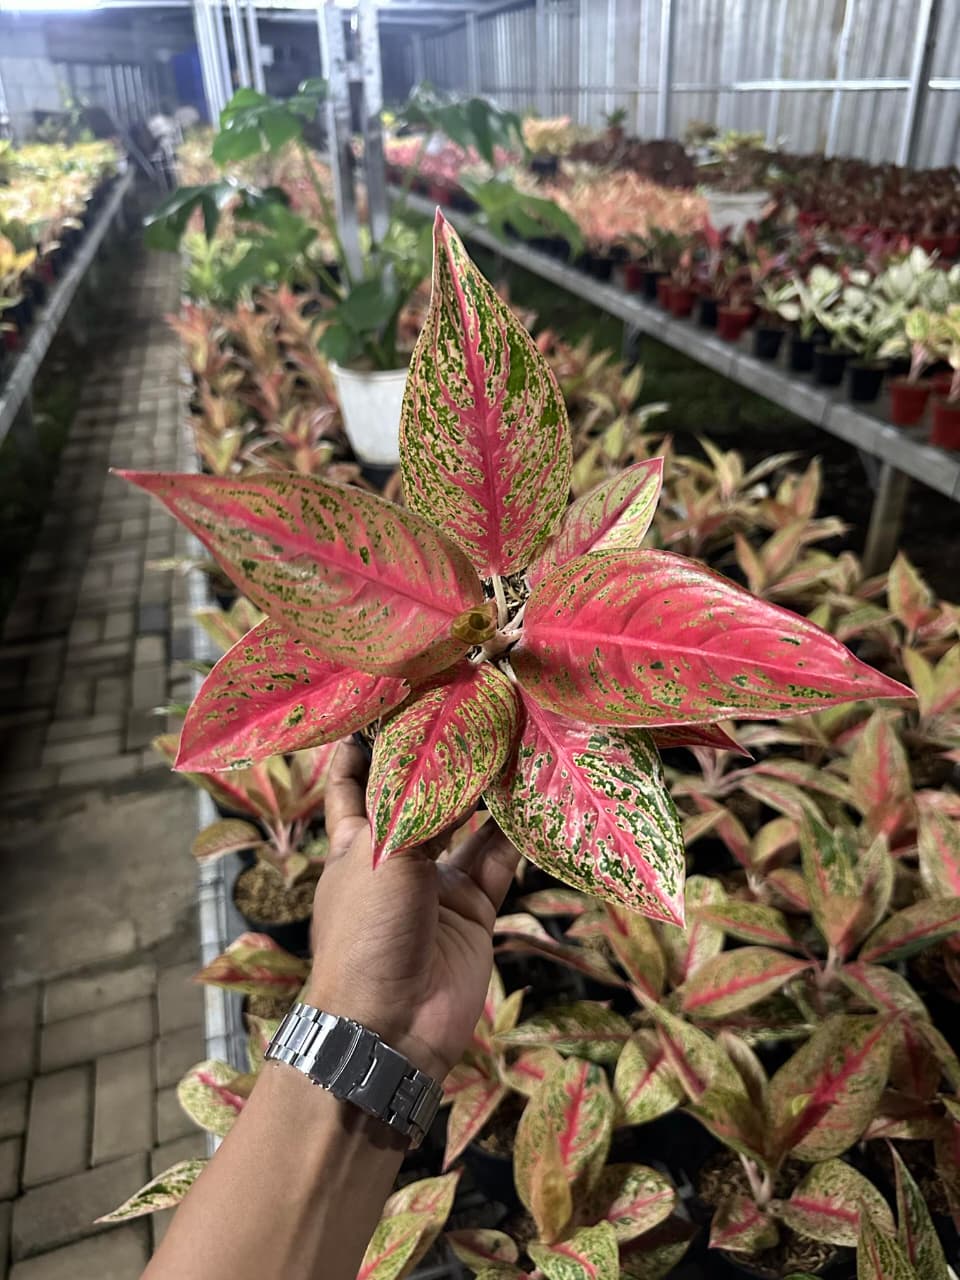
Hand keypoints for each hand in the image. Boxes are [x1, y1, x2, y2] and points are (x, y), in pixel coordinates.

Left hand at [306, 741, 520, 1082]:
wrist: (389, 1025)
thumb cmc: (366, 932)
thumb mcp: (382, 854)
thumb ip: (419, 804)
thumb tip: (451, 752)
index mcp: (354, 842)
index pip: (354, 780)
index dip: (366, 743)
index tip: (390, 700)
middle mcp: (396, 857)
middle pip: (422, 797)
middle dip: (445, 759)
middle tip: (476, 710)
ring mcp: (436, 885)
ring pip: (468, 825)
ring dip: (488, 790)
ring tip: (515, 741)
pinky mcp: (474, 910)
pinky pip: (499, 862)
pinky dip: (518, 833)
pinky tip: (535, 798)